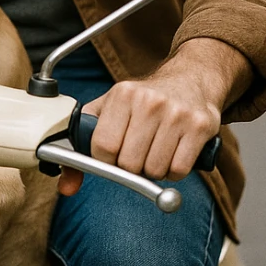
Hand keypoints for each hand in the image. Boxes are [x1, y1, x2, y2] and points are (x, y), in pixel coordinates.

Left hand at [56, 39, 251, 196]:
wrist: (191, 79)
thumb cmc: (144, 100)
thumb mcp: (110, 110)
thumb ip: (83, 145)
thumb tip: (66, 186)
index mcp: (122, 94)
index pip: (102, 146)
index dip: (105, 160)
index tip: (112, 155)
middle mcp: (149, 101)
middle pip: (128, 163)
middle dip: (130, 166)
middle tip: (137, 153)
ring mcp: (177, 114)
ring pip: (154, 170)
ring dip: (153, 170)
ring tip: (156, 150)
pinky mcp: (199, 127)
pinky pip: (178, 170)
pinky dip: (174, 171)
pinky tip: (173, 153)